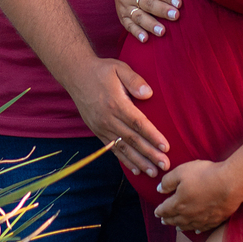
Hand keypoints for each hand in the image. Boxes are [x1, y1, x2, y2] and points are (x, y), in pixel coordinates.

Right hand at [69, 56, 169, 178]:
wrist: (76, 75)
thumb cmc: (102, 71)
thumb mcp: (119, 68)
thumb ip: (134, 80)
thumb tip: (148, 94)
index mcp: (116, 104)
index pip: (138, 123)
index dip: (152, 136)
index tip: (166, 147)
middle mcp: (108, 119)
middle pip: (132, 140)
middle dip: (150, 154)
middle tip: (165, 166)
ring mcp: (101, 127)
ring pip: (123, 148)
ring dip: (139, 162)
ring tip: (153, 173)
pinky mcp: (97, 131)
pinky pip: (112, 149)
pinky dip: (125, 160)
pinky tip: (136, 170)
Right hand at [114, 0, 181, 41]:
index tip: (179, 3)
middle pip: (148, 3)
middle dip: (162, 10)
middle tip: (175, 16)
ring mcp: (125, 6)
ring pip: (138, 16)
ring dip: (150, 24)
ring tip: (162, 31)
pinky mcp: (122, 16)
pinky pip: (128, 25)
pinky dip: (136, 33)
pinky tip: (145, 39)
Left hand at [153, 159, 241, 234]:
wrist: (230, 183)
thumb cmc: (204, 175)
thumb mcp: (181, 172)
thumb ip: (167, 181)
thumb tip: (159, 189)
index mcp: (178, 203)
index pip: (165, 209)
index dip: (159, 211)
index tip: (156, 212)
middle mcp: (188, 215)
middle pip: (175, 219)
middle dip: (168, 220)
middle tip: (163, 221)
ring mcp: (202, 218)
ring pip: (188, 225)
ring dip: (180, 226)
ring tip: (176, 228)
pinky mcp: (215, 219)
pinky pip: (203, 227)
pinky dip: (197, 229)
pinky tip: (196, 230)